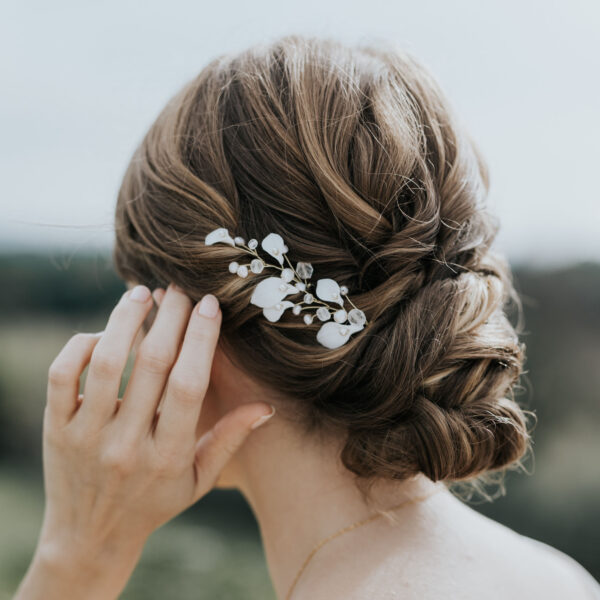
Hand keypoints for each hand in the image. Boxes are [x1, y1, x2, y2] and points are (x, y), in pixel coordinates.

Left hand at [15, 284, 274, 599]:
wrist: (89, 537)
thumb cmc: (154, 503)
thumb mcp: (198, 480)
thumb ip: (230, 440)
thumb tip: (266, 406)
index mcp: (168, 455)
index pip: (189, 384)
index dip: (201, 339)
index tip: (209, 304)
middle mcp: (127, 444)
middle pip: (151, 363)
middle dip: (169, 317)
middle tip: (178, 288)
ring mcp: (86, 436)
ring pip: (106, 362)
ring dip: (125, 320)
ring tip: (140, 294)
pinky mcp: (55, 430)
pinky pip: (62, 376)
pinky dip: (79, 345)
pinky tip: (100, 333)